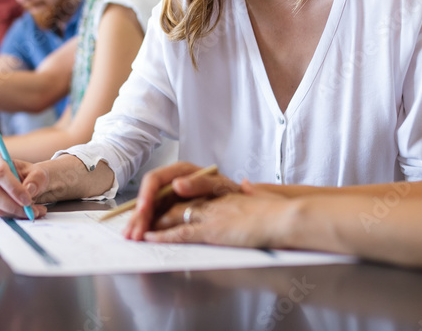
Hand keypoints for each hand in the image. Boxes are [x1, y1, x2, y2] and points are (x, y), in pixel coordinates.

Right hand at [0, 154, 50, 218]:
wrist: (31, 185)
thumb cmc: (33, 176)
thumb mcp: (39, 174)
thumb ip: (36, 180)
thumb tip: (28, 190)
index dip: (13, 187)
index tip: (27, 199)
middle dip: (13, 204)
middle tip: (30, 208)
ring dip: (17, 212)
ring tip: (34, 211)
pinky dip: (15, 216)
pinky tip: (28, 213)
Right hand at [123, 161, 240, 240]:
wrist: (247, 209)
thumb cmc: (233, 194)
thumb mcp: (221, 186)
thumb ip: (200, 183)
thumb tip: (177, 184)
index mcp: (182, 171)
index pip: (156, 179)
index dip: (146, 195)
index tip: (143, 210)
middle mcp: (173, 182)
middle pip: (148, 196)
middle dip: (139, 214)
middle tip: (132, 231)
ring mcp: (171, 197)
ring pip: (149, 208)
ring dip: (138, 222)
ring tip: (130, 237)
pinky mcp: (173, 210)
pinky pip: (156, 217)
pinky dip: (147, 227)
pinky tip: (139, 237)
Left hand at [143, 181, 290, 248]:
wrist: (286, 218)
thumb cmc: (279, 211)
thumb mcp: (261, 196)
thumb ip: (251, 191)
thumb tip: (248, 185)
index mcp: (221, 190)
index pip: (185, 190)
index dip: (166, 198)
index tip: (152, 206)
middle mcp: (212, 198)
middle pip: (174, 201)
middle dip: (151, 212)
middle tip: (136, 223)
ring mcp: (211, 212)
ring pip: (172, 214)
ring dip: (151, 224)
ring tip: (135, 232)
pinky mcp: (212, 229)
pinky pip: (182, 232)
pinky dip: (163, 235)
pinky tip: (149, 237)